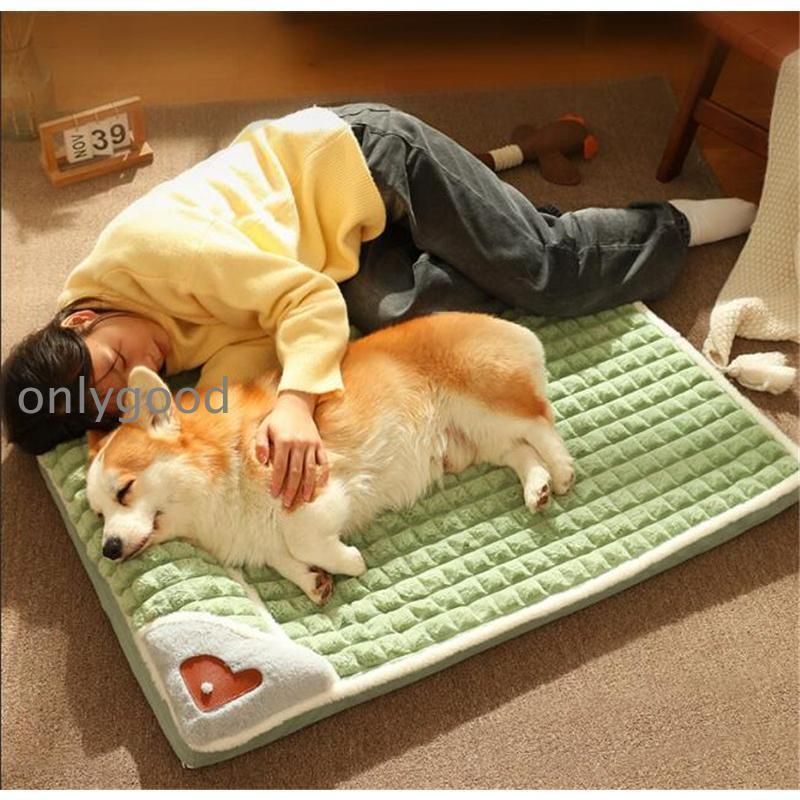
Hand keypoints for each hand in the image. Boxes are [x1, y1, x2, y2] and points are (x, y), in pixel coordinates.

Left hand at [255, 390, 328, 509]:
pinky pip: (323, 462)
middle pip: (296, 472)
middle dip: (291, 490)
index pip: (280, 467)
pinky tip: (320, 487)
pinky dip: (323, 475)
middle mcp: (299, 444)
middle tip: (287, 504)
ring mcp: (311, 445)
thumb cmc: (277, 419)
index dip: (277, 482)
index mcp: (284, 441)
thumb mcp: (263, 428)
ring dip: (307, 487)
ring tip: (304, 500)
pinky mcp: (319, 445)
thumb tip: (262, 462)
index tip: (274, 495)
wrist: (297, 404)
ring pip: (310, 470)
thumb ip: (260, 445)